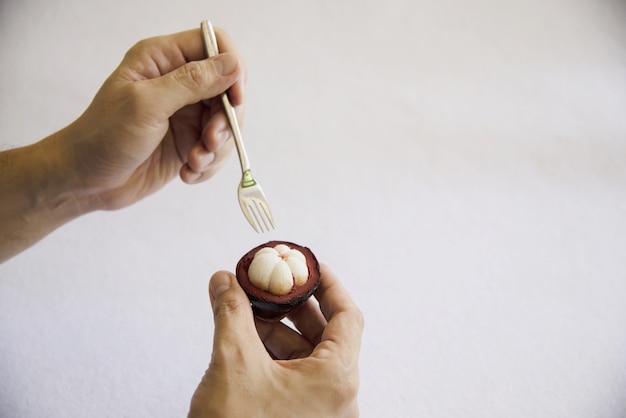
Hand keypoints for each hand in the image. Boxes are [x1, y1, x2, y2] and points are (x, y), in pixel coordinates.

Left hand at [0, 27, 245, 260]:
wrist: (86, 181)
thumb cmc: (105, 137)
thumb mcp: (147, 104)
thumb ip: (192, 82)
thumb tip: (233, 64)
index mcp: (163, 59)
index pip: (214, 44)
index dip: (232, 68)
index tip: (234, 100)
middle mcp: (178, 82)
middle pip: (228, 88)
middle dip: (225, 120)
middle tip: (209, 141)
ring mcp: (186, 113)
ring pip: (226, 122)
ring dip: (217, 148)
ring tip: (193, 163)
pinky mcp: (189, 141)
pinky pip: (217, 149)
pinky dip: (208, 164)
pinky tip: (187, 172)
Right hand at [189, 264, 363, 417]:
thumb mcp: (233, 363)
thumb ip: (231, 314)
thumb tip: (225, 281)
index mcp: (336, 379)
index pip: (348, 317)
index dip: (329, 285)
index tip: (309, 265)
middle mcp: (336, 396)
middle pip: (326, 334)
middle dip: (294, 306)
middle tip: (271, 284)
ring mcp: (320, 411)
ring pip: (306, 356)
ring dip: (278, 329)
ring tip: (248, 310)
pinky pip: (294, 376)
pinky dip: (273, 354)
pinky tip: (246, 339)